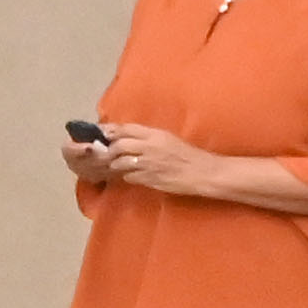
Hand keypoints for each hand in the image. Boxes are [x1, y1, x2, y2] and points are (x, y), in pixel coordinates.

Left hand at [87, 123, 203, 195]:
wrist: (202, 172)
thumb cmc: (187, 155)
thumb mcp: (169, 139)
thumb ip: (149, 138)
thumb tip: (128, 137)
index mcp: (156, 135)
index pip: (127, 129)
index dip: (113, 131)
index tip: (105, 134)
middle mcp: (150, 147)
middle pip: (119, 145)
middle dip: (111, 150)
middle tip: (109, 154)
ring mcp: (148, 163)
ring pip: (121, 162)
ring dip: (116, 165)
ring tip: (118, 166)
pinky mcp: (149, 178)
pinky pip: (129, 177)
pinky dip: (127, 176)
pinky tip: (131, 176)